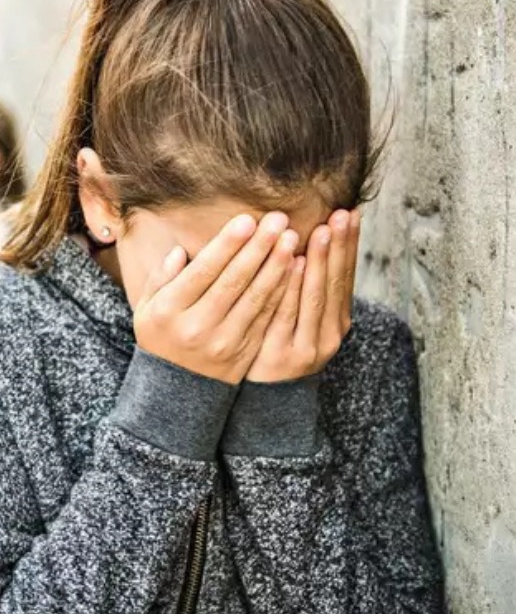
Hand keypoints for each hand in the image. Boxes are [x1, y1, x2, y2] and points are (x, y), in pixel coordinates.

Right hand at [135, 212, 298, 384]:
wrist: (176, 389)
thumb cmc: (162, 336)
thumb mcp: (147, 308)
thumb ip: (161, 278)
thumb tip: (179, 251)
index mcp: (170, 310)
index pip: (203, 271)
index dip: (227, 245)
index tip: (247, 220)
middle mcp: (197, 326)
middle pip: (233, 281)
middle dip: (258, 248)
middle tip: (278, 220)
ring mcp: (224, 341)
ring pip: (255, 298)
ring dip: (276, 266)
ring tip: (291, 238)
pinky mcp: (245, 352)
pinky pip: (267, 317)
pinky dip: (282, 292)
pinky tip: (294, 269)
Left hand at [246, 209, 359, 381]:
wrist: (264, 400)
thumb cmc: (278, 347)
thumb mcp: (298, 319)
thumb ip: (304, 287)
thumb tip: (309, 239)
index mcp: (336, 321)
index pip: (345, 276)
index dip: (349, 245)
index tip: (350, 213)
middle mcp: (329, 333)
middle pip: (335, 283)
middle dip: (339, 247)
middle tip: (340, 215)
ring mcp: (308, 346)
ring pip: (315, 296)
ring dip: (320, 262)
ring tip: (322, 231)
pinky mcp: (284, 355)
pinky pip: (287, 313)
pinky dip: (293, 288)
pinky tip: (294, 264)